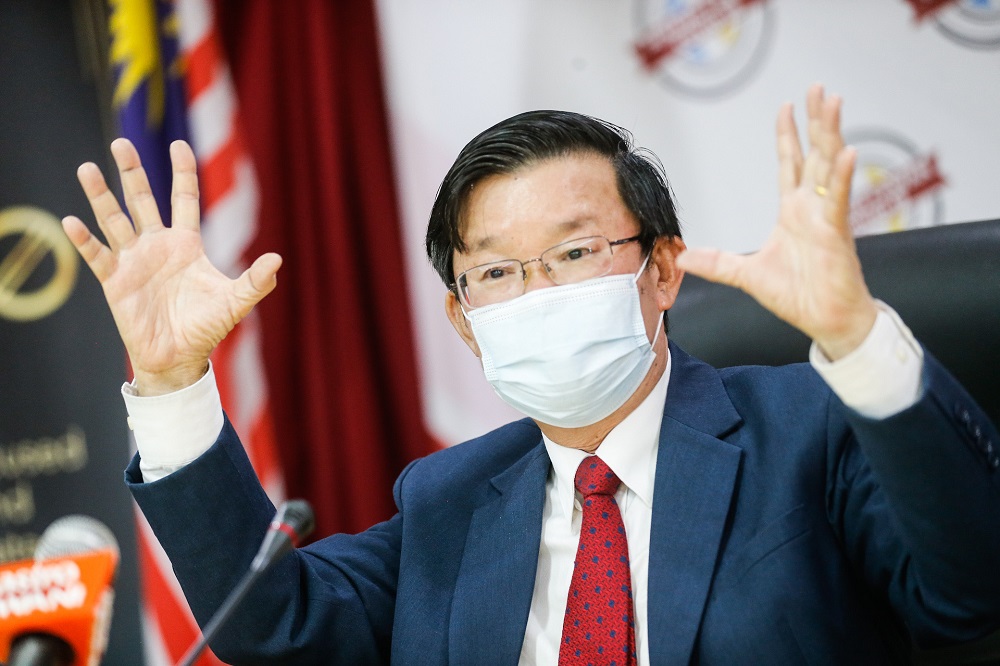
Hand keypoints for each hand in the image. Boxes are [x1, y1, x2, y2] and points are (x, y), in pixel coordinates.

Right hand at [62, 139, 280, 394]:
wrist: (180, 358)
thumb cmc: (207, 327)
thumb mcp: (235, 302)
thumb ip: (255, 281)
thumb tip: (277, 260)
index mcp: (186, 244)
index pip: (184, 199)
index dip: (183, 173)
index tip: (179, 144)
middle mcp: (157, 245)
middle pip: (142, 200)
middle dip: (132, 172)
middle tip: (121, 142)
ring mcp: (133, 261)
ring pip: (114, 220)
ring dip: (101, 196)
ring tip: (86, 168)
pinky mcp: (115, 281)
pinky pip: (98, 256)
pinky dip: (85, 240)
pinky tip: (72, 221)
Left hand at [676, 84, 877, 360]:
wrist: (826, 321)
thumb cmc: (798, 296)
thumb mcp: (746, 275)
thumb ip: (717, 263)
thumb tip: (682, 258)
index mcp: (793, 212)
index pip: (791, 164)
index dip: (788, 136)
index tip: (786, 106)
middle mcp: (811, 208)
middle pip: (814, 154)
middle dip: (815, 120)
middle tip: (819, 88)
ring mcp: (825, 217)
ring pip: (830, 166)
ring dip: (831, 133)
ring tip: (834, 101)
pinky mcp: (836, 233)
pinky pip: (839, 199)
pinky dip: (842, 175)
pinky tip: (846, 150)